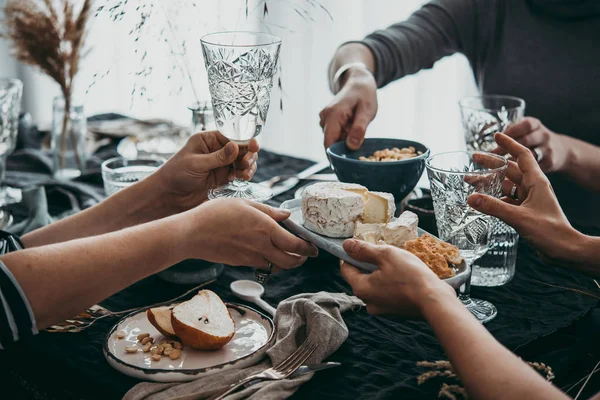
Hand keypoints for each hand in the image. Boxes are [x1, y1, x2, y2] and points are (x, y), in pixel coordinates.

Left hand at [152, 130, 258, 212]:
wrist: (169, 196)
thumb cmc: (176, 174)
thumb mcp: (196, 164)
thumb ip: (218, 157)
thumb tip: (236, 146)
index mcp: (208, 140)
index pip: (231, 136)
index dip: (244, 141)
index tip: (253, 146)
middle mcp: (216, 150)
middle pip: (241, 148)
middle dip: (248, 155)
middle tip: (247, 164)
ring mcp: (220, 164)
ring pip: (242, 161)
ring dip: (248, 166)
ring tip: (245, 174)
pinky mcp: (222, 177)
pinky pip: (238, 173)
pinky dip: (243, 175)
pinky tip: (241, 178)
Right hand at [181, 199, 318, 268]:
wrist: (192, 234)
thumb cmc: (215, 214)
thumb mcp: (244, 204)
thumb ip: (268, 211)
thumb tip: (286, 216)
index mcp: (265, 228)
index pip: (295, 244)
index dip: (308, 248)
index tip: (313, 247)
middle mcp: (262, 246)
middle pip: (291, 261)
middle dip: (302, 259)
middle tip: (306, 254)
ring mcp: (251, 257)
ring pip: (278, 266)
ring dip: (287, 263)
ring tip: (290, 254)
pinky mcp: (241, 263)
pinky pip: (262, 266)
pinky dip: (270, 262)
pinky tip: (268, 253)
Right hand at [319, 67, 376, 149]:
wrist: (358, 82)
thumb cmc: (364, 95)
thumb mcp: (367, 111)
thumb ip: (359, 129)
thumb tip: (351, 147)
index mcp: (333, 115)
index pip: (328, 143)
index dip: (334, 157)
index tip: (343, 168)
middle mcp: (325, 117)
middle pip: (330, 143)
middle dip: (343, 149)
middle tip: (359, 150)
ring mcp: (325, 119)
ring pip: (333, 139)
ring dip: (345, 141)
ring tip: (357, 131)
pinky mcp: (327, 121)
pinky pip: (334, 134)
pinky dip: (344, 136)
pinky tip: (353, 129)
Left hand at [340, 239, 454, 316]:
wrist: (435, 301)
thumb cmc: (410, 276)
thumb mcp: (386, 255)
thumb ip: (364, 249)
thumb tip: (346, 245)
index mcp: (361, 288)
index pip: (346, 268)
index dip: (352, 254)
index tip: (363, 245)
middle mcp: (367, 302)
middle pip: (360, 277)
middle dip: (370, 264)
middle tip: (386, 254)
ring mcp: (381, 309)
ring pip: (374, 285)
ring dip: (382, 273)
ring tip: (398, 264)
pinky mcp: (394, 312)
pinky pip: (386, 293)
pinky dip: (391, 283)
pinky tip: (404, 276)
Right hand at [469, 133, 582, 263]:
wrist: (565, 250)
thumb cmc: (551, 231)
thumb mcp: (519, 217)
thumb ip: (494, 207)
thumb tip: (472, 197)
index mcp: (536, 182)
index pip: (522, 155)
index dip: (509, 144)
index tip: (496, 135)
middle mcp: (532, 187)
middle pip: (510, 169)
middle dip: (492, 163)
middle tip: (474, 158)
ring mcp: (529, 199)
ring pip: (506, 185)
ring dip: (490, 182)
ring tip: (471, 180)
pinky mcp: (525, 211)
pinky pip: (506, 200)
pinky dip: (494, 199)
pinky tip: (482, 201)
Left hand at [495, 117, 569, 172]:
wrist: (562, 151)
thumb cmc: (535, 139)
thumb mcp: (527, 129)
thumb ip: (511, 130)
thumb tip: (495, 136)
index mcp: (536, 125)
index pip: (526, 124)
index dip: (512, 131)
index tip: (497, 137)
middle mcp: (544, 136)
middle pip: (526, 140)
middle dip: (507, 147)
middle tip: (492, 154)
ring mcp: (548, 150)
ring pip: (530, 155)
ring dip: (512, 160)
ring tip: (497, 165)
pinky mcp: (549, 164)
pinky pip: (534, 167)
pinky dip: (521, 170)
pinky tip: (508, 173)